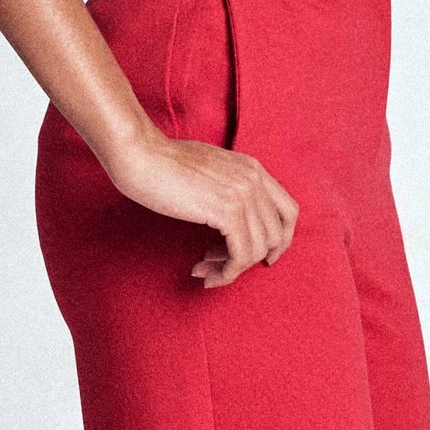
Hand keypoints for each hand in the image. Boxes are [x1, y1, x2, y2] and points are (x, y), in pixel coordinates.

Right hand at [102, 128, 298, 286]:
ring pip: (258, 250)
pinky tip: (204, 274)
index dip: (281, 240)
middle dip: (250, 258)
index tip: (264, 257)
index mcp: (253, 168)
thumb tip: (231, 219)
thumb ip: (228, 187)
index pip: (289, 210)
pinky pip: (240, 256)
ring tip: (205, 269)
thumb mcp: (209, 170)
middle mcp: (254, 179)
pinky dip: (225, 273)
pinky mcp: (227, 211)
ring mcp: (243, 194)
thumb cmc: (162, 163)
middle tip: (221, 265)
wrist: (141, 155)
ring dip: (232, 268)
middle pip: (276, 235)